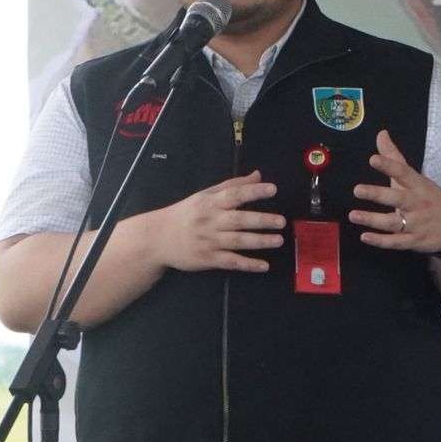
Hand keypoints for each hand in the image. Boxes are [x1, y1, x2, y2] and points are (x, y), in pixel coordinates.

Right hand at [154, 171, 284, 271]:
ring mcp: (209, 241)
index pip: (234, 195)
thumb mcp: (205, 195)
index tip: (272, 189)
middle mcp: (210, 221)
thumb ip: (232, 185)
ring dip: (259, 241)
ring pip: (237, 241)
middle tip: (281, 221)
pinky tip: (263, 265)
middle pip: (239, 220)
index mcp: (210, 203)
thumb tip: (258, 175)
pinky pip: (230, 262)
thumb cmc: (186, 214)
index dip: (253, 191)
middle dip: (261, 220)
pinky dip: (247, 264)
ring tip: (278, 240)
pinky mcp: (207, 259)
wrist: (158, 238)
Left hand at [349, 130, 440, 252]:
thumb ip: (395, 158)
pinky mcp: (414, 241)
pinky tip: (365, 237)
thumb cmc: (431, 198)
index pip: (404, 173)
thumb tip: (381, 134)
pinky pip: (396, 242)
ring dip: (373, 220)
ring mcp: (416, 224)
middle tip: (357, 190)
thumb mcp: (417, 178)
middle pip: (397, 198)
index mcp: (418, 185)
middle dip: (378, 194)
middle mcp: (417, 204)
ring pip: (393, 222)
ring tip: (353, 215)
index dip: (389, 166)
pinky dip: (381, 241)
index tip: (373, 160)